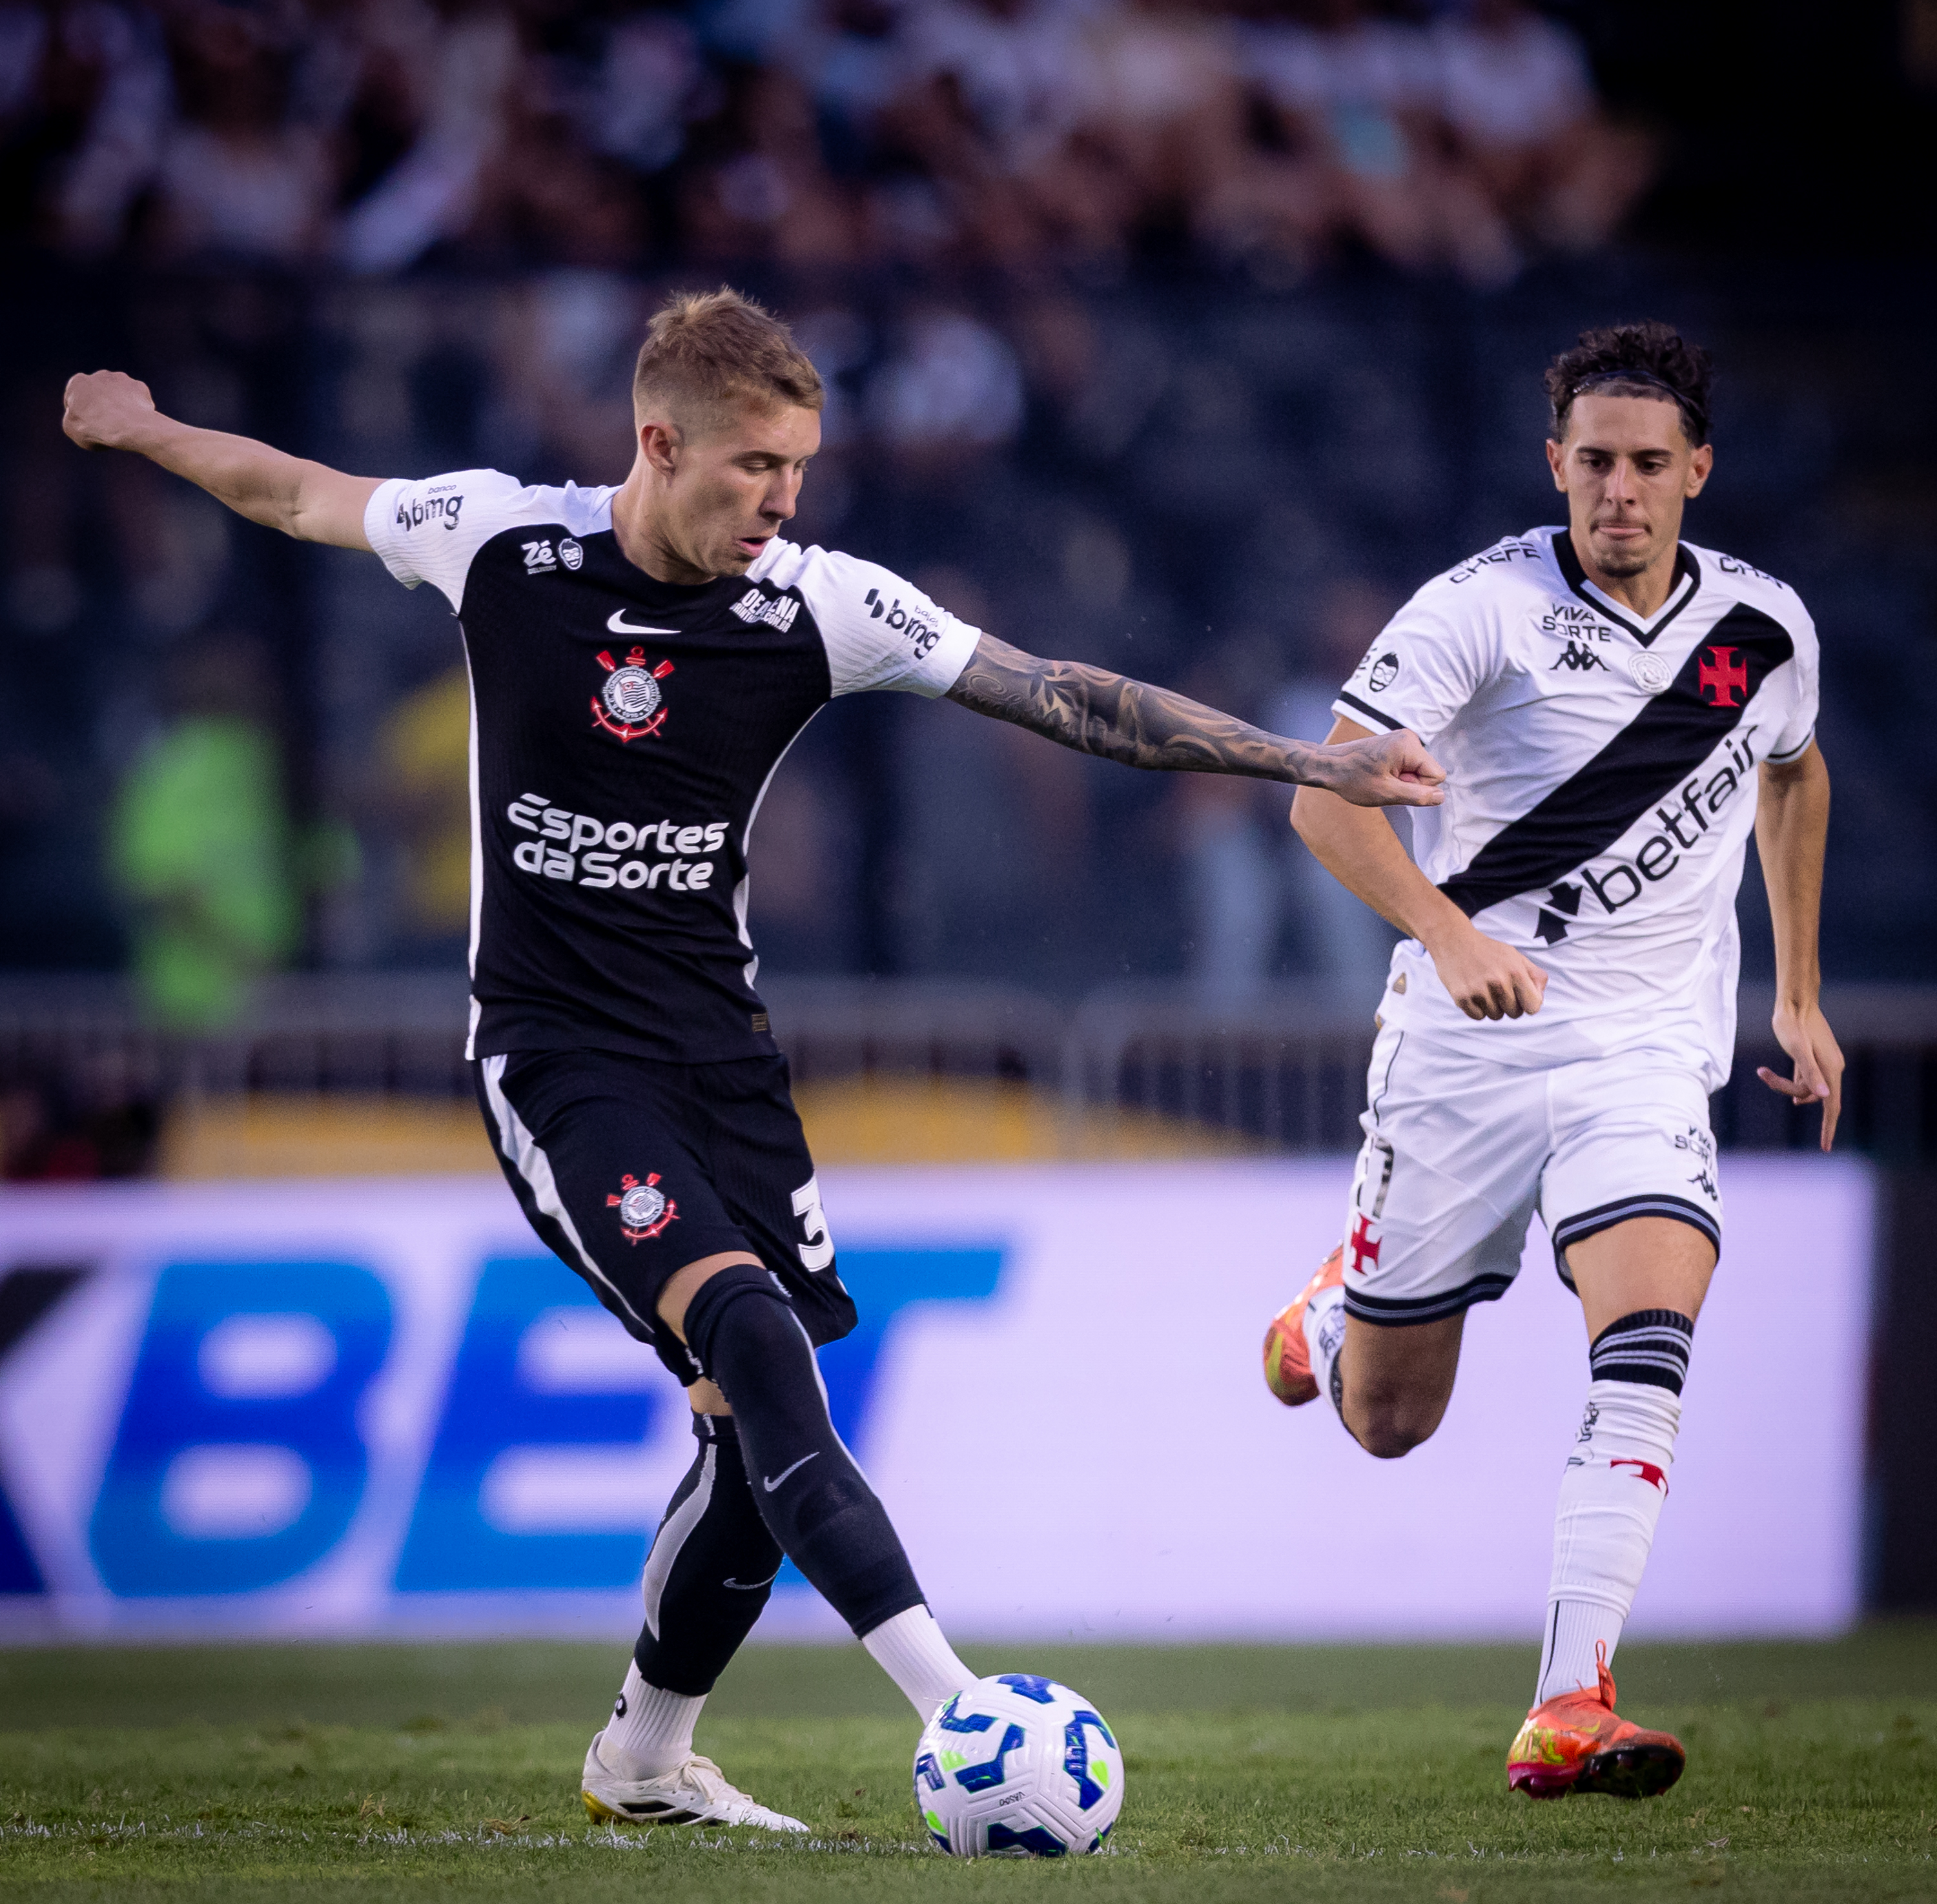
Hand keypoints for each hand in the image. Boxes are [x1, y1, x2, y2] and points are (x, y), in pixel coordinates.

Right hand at [62, 369, 158, 451]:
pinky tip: (137, 420)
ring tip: (123, 425)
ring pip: (118, 394)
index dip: (81, 415)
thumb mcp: (71, 429)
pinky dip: (136, 408)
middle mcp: (99, 375)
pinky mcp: (139, 387)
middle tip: (108, 426)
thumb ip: (71, 418)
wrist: (130, 428)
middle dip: (102, 407)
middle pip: (99, 394)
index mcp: (78, 383)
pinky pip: (136, 399)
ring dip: (120, 406)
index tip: (89, 427)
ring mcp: (122, 379)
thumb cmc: (97, 429)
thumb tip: (77, 416)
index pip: (75, 399)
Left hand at [1307, 729, 1445, 808]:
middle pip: (1428, 772)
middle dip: (1410, 783)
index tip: (1394, 785)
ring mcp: (1401, 740)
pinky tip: (1379, 774)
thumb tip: (1441, 797)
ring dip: (1401, 780)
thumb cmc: (1352, 778)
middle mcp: (1408, 738)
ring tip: (1379, 778)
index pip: (1437, 775)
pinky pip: (1407, 766)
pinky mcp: (1395, 745)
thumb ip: (1417, 796)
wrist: (1328, 766)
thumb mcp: (1386, 793)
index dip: (1419, 788)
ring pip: (1418, 771)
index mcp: (1409, 745)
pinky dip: (1395, 774)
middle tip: (1384, 782)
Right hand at [1422, 917, 1547, 1020]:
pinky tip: (1473, 992)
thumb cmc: (1489, 951)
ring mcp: (1479, 990)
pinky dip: (1477, 1009)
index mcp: (1516, 972)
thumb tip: (1539, 1001)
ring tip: (1484, 989)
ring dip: (1492, 1007)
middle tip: (1498, 989)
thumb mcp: (1516, 956)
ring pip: (1495, 1016)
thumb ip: (1535, 976)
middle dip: (1509, 1005)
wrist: (1454, 941)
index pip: (1533, 1007)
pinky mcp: (1461, 997)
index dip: (1528, 1004)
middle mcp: (1498, 982)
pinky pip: (1478, 1016)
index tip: (1520, 997)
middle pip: (1514, 1013)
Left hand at [1757, 999, 1842, 1150]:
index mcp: (1830, 1069)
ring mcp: (1822, 1063)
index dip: (1828, 1127)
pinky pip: (1804, 1078)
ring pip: (1805, 1086)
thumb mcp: (1798, 1049)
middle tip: (1764, 1074)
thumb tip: (1824, 1097)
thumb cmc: (1793, 1024)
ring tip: (1763, 1070)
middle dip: (1788, 1091)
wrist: (1795, 1002)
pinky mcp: (1812, 1057)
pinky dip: (1791, 1081)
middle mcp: (1830, 1068)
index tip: (1825, 1147)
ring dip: (1784, 1084)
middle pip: (1812, 1095)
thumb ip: (1810, 1072)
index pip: (1831, 1106)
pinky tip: (1783, 1087)